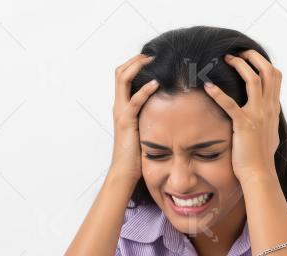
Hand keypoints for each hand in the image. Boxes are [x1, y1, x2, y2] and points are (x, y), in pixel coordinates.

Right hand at [109, 54, 158, 182]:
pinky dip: (145, 90)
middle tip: (152, 54)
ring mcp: (121, 112)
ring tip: (152, 60)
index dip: (134, 64)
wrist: (125, 171)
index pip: (123, 77)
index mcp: (122, 106)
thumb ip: (150, 115)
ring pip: (122, 80)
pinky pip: (134, 101)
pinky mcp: (127, 121)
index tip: (151, 58)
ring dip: (137, 67)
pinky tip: (156, 83)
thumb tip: (167, 106)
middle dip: (135, 60)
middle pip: (120, 72)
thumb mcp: (144, 128)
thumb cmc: (136, 153)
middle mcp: (119, 106)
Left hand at [203, 50, 281, 184]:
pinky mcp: (244, 124)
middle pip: (267, 71)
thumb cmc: (261, 157)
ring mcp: (258, 115)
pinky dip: (218, 93)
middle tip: (237, 52)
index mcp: (273, 109)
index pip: (275, 76)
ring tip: (225, 59)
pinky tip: (207, 86)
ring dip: (239, 66)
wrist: (259, 173)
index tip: (250, 57)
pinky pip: (230, 103)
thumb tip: (267, 116)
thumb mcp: (270, 133)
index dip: (263, 63)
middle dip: (253, 57)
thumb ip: (269, 121)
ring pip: (253, 80)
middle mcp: (269, 108)